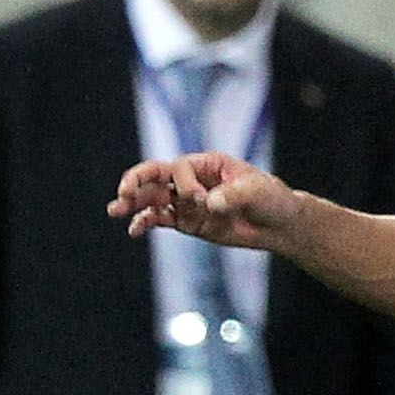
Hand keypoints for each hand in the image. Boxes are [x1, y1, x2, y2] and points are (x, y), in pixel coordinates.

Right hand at [111, 152, 300, 248]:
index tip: (201, 200)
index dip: (184, 184)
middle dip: (137, 183)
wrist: (279, 224)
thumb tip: (208, 204)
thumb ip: (232, 195)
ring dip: (133, 204)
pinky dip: (146, 223)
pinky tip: (134, 230)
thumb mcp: (257, 191)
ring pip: (153, 199)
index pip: (179, 167)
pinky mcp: (188, 222)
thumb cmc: (271, 199)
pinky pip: (161, 220)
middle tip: (124, 193)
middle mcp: (192, 180)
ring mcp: (187, 202)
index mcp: (206, 164)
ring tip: (115, 210)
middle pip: (155, 176)